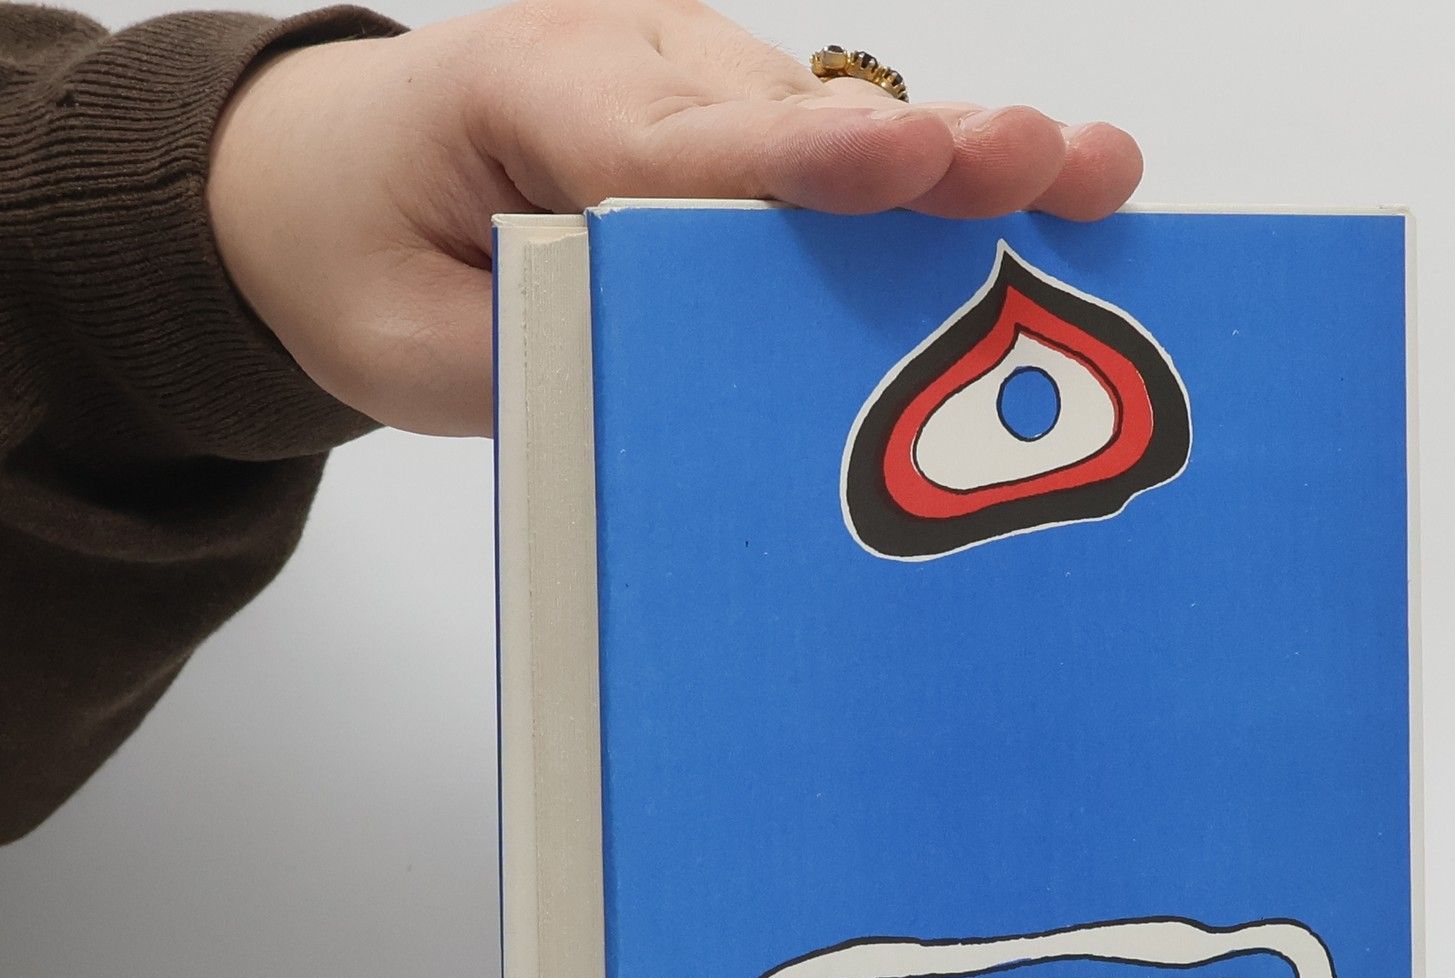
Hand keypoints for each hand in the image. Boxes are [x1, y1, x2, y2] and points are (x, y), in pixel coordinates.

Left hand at [207, 0, 1143, 436]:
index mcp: (531, 97)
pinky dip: (924, 193)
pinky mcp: (730, 115)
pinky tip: (1039, 192)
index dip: (814, 165)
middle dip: (931, 154)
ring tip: (1091, 179)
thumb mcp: (410, 347)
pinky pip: (834, 154)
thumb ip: (541, 365)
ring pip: (836, 131)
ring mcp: (690, 79)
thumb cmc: (362, 253)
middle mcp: (632, 63)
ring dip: (955, 173)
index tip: (917, 160)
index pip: (690, 147)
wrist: (325, 175)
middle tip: (1056, 161)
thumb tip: (686, 398)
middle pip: (800, 125)